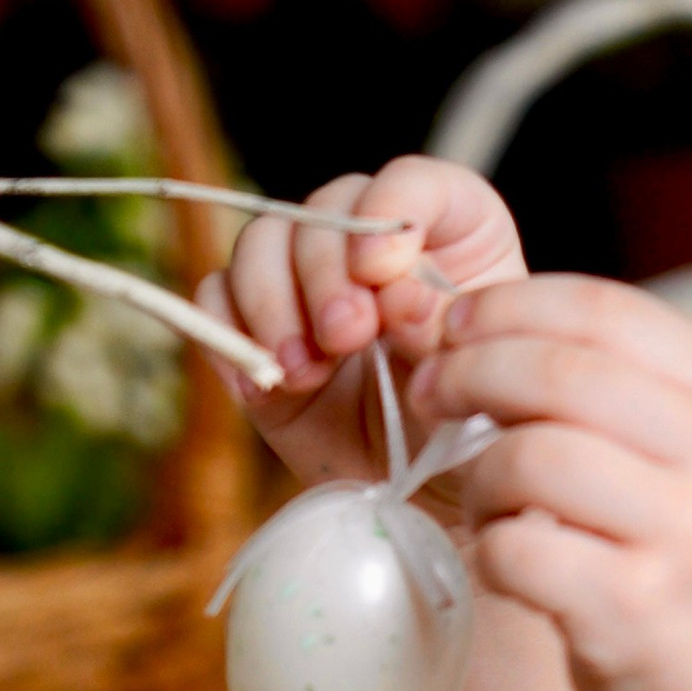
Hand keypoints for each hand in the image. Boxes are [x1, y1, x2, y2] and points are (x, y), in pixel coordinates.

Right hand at [200, 153, 525, 493]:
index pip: (413, 185)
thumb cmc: (468, 436)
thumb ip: (441, 325)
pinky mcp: (261, 329)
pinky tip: (265, 385)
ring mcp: (309, 283)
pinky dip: (229, 334)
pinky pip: (216, 299)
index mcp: (449, 236)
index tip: (384, 272)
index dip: (389, 215)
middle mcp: (372, 245)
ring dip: (274, 304)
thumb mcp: (475, 380)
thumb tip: (396, 294)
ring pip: (261, 244)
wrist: (428, 506)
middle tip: (345, 337)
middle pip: (324, 211)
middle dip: (325, 273)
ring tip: (304, 371)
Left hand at [408, 276, 691, 690]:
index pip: (599, 309)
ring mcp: (684, 534)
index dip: (507, 307)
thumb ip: (615, 386)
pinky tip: (508, 565)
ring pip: (529, 458)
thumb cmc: (686, 564)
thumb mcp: (689, 456)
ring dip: (480, 477)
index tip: (454, 328)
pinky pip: (517, 548)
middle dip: (469, 374)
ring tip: (487, 505)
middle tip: (430, 394)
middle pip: (555, 374)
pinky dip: (492, 552)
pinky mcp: (634, 608)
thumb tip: (471, 324)